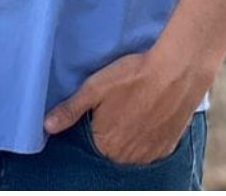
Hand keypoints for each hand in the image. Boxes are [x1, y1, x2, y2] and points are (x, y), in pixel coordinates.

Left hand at [43, 50, 207, 166]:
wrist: (179, 70)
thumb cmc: (135, 75)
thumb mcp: (96, 87)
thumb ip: (71, 109)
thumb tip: (47, 126)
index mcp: (105, 143)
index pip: (90, 147)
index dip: (93, 130)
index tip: (100, 116)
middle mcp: (126, 155)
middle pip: (112, 152)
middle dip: (112, 136)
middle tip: (120, 111)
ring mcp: (149, 153)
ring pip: (132, 153)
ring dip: (130, 140)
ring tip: (135, 114)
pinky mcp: (169, 146)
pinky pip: (152, 152)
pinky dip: (149, 141)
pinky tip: (150, 121)